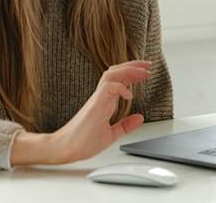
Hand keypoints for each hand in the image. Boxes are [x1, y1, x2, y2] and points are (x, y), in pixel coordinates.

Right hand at [8, 60, 150, 166]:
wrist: (66, 149)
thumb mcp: (111, 134)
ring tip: (143, 71)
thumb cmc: (83, 141)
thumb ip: (125, 125)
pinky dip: (121, 87)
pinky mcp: (95, 105)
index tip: (146, 72)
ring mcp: (97, 99)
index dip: (132, 73)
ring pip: (111, 75)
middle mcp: (101, 97)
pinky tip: (129, 94)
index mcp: (104, 101)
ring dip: (129, 70)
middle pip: (115, 72)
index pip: (118, 80)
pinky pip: (108, 88)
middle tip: (148, 65)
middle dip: (133, 66)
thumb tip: (139, 118)